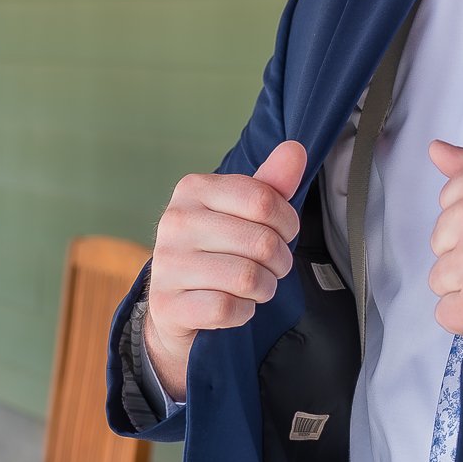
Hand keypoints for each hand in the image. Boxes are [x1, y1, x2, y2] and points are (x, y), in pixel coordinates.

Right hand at [143, 140, 306, 401]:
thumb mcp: (243, 213)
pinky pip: (227, 309)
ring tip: (256, 286)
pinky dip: (243, 312)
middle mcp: (174, 222)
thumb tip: (296, 149)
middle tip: (273, 267)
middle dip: (280, 261)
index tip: (285, 234)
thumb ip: (271, 184)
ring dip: (264, 288)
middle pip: (262, 242)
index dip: (288, 222)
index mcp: (193, 189)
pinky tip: (235, 306)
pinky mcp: (167, 305)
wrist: (176, 306)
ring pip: (247, 278)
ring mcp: (167, 265)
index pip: (264, 200)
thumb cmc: (217, 251)